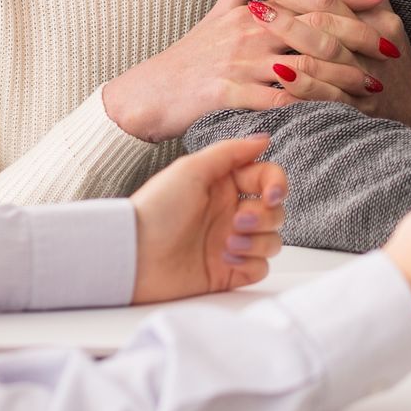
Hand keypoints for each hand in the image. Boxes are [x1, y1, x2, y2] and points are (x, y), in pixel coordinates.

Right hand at [100, 0, 379, 141]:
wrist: (149, 92)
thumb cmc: (189, 55)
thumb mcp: (216, 11)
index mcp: (252, 7)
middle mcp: (250, 29)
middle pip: (314, 27)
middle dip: (356, 38)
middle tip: (388, 50)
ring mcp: (240, 61)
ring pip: (302, 66)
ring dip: (341, 79)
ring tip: (371, 90)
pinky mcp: (229, 93)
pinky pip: (277, 101)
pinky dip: (309, 108)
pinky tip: (333, 117)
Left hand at [129, 134, 286, 303]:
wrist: (134, 256)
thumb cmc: (156, 210)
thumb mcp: (191, 169)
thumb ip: (231, 152)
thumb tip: (264, 138)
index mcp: (223, 184)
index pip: (267, 178)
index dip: (276, 184)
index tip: (270, 194)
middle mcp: (230, 212)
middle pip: (275, 211)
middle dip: (264, 216)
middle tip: (238, 220)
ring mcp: (231, 242)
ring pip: (273, 240)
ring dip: (258, 241)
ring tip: (227, 244)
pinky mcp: (229, 271)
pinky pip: (260, 267)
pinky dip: (251, 263)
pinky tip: (226, 260)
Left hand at [232, 0, 410, 133]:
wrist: (408, 114)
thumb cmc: (388, 62)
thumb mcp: (386, 20)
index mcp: (377, 14)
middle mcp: (373, 38)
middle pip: (322, 8)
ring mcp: (363, 73)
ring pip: (323, 45)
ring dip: (287, 28)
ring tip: (253, 13)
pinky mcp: (355, 104)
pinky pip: (326, 91)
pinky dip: (301, 79)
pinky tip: (276, 68)